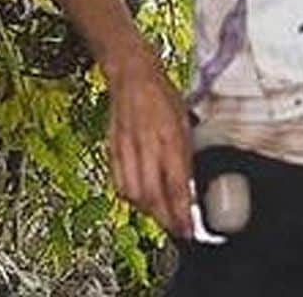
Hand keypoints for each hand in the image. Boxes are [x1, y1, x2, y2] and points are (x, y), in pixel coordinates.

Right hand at [104, 44, 192, 236]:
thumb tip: (190, 184)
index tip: (188, 229)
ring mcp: (127, 147)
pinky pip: (118, 182)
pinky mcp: (112, 149)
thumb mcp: (184, 121)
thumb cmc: (162, 94)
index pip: (175, 184)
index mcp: (169, 135)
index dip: (181, 212)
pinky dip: (130, 197)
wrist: (132, 74)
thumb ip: (185, 154)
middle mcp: (147, 144)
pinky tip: (140, 200)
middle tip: (176, 229)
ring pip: (133, 193)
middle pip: (152, 196)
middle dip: (164, 219)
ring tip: (161, 216)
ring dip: (147, 211)